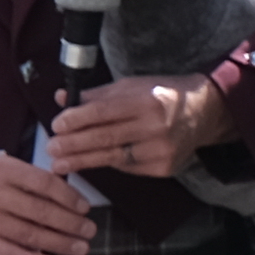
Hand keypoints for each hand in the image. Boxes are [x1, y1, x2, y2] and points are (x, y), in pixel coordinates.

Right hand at [0, 150, 100, 254]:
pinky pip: (10, 254)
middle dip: (70, 223)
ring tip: (80, 247)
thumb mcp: (4, 164)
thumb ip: (34, 177)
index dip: (68, 197)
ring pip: (29, 234)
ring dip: (59, 243)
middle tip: (88, 229)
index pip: (43, 184)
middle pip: (40, 211)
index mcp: (1, 170)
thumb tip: (69, 197)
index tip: (83, 207)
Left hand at [46, 73, 226, 180]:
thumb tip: (61, 98)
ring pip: (114, 158)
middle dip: (73, 145)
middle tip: (51, 148)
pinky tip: (89, 163)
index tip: (56, 125)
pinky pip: (127, 168)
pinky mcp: (164, 167)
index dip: (77, 119)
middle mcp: (156, 127)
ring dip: (82, 161)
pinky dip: (106, 164)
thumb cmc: (161, 96)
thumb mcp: (131, 86)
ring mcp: (162, 150)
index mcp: (146, 102)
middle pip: (106, 138)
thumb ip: (96, 95)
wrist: (204, 112)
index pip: (103, 112)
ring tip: (59, 164)